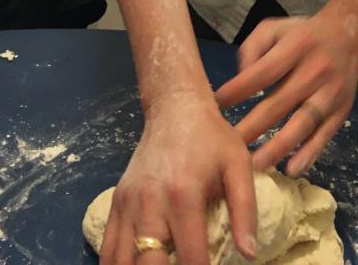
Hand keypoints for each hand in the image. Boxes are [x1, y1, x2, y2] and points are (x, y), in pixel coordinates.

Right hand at [99, 92, 256, 264]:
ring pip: (120, 260)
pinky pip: (108, 245)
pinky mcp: (116, 201)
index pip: (190, 258)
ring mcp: (128, 203)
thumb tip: (249, 253)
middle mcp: (150, 203)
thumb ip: (245, 210)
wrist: (174, 108)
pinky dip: (117, 264)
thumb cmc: (211, 137)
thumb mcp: (238, 166)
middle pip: (148, 264)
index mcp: (184, 196)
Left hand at [215, 12, 357, 176]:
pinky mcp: (341, 111)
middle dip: (252, 126)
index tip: (217, 104)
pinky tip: (292, 169)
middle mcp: (315, 71)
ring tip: (256, 164)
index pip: (263, 72)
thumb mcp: (273, 28)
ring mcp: (330, 94)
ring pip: (303, 123)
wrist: (349, 36)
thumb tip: (240, 80)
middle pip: (280, 103)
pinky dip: (309, 154)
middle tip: (228, 146)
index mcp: (296, 47)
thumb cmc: (301, 35)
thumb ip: (252, 49)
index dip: (239, 89)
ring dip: (279, 146)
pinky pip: (324, 135)